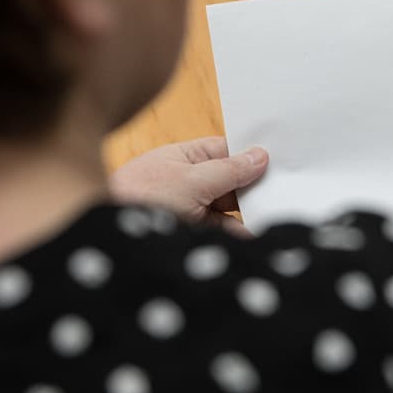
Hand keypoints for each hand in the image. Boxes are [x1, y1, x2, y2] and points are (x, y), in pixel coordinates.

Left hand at [109, 137, 268, 236]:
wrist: (107, 240)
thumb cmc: (139, 198)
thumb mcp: (192, 180)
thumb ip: (229, 170)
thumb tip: (260, 156)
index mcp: (183, 157)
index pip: (225, 151)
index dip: (250, 157)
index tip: (280, 163)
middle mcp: (187, 181)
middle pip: (230, 182)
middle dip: (253, 188)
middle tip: (285, 192)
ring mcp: (189, 210)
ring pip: (228, 210)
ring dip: (249, 214)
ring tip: (277, 215)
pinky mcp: (191, 237)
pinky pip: (222, 233)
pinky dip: (239, 235)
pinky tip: (258, 237)